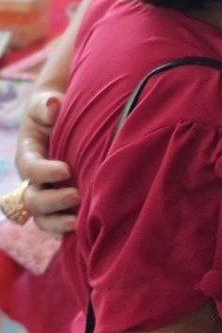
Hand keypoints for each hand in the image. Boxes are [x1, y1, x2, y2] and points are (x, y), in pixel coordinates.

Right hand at [15, 91, 78, 233]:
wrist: (65, 118)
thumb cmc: (55, 109)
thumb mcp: (47, 102)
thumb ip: (47, 105)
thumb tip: (54, 105)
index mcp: (28, 155)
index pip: (30, 168)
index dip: (45, 172)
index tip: (67, 169)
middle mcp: (33, 179)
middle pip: (33, 200)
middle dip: (53, 201)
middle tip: (77, 196)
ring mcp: (46, 192)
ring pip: (42, 218)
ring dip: (58, 222)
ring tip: (78, 222)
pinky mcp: (60, 202)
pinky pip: (57, 222)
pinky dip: (65, 230)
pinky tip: (82, 231)